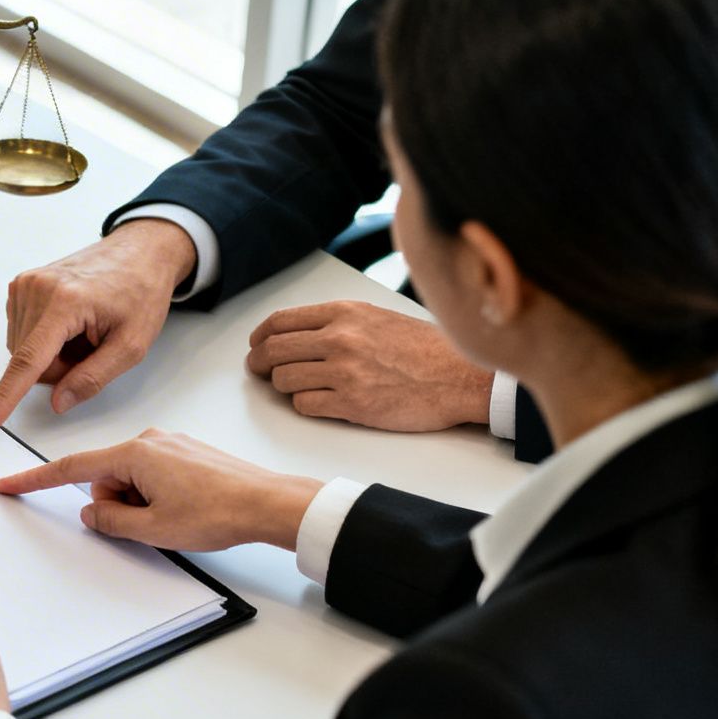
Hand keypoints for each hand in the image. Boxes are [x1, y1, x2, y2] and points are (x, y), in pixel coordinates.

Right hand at [0, 219, 197, 436]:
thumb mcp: (132, 345)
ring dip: (53, 354)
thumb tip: (57, 402)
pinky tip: (70, 324)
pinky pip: (22, 335)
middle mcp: (37, 289)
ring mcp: (25, 285)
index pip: (27, 362)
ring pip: (23, 351)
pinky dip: (45, 339)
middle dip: (59, 368)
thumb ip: (93, 378)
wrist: (140, 252)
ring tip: (83, 331)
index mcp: (65, 302)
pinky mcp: (21, 286)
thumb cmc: (140, 292)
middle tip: (92, 347)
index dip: (4, 399)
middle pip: (28, 362)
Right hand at [0, 428, 321, 552]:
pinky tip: (185, 508)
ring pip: (131, 477)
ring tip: (175, 516)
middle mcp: (149, 439)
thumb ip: (110, 520)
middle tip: (150, 522)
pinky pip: (153, 474)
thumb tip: (91, 512)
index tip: (9, 484)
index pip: (71, 467)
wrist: (268, 503)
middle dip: (115, 503)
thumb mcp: (152, 529)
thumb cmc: (218, 512)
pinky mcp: (186, 452)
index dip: (36, 479)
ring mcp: (169, 443)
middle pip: (105, 475)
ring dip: (139, 501)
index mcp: (134, 453)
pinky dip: (156, 494)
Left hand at [246, 301, 492, 431]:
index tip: (257, 346)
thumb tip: (296, 335)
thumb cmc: (424, 349)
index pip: (280, 321)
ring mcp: (345, 371)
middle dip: (259, 363)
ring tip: (299, 387)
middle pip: (273, 351)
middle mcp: (340, 338)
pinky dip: (305, 405)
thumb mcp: (377, 318)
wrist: (460, 377)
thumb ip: (337, 322)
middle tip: (260, 371)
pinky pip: (304, 405)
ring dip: (284, 386)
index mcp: (344, 313)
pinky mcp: (352, 404)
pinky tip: (320, 401)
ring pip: (284, 380)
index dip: (260, 337)